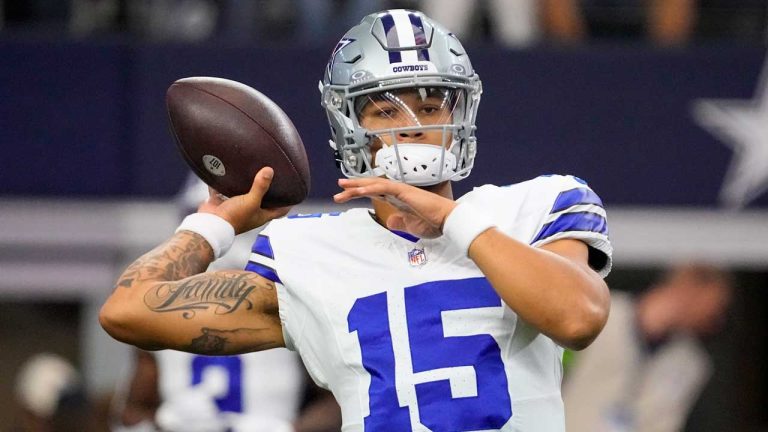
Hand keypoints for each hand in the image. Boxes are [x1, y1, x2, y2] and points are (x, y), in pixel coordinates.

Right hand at [198, 167, 291, 233]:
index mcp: (261, 215)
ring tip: (252, 170)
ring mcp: (236, 207)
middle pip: (263, 201)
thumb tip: (270, 171)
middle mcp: (250, 212)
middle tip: (272, 176)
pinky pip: (225, 190)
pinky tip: (229, 171)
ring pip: (244, 194)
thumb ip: (261, 187)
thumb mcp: (251, 201)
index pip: (280, 211)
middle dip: (267, 190)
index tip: (294, 193)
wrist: (210, 224)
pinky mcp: (223, 202)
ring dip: (247, 185)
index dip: (287, 203)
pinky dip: (226, 183)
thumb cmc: (234, 217)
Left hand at [334, 177, 456, 238]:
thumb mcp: (410, 226)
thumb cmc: (432, 223)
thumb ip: (399, 222)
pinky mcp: (404, 191)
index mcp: (398, 200)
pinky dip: (371, 187)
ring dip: (358, 185)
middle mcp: (397, 192)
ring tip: (343, 187)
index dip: (360, 192)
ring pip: (375, 184)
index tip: (346, 194)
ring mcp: (400, 190)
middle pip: (371, 186)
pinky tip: (359, 190)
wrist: (446, 221)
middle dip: (354, 186)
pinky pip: (384, 188)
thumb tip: (389, 221)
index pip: (375, 193)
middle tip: (339, 186)